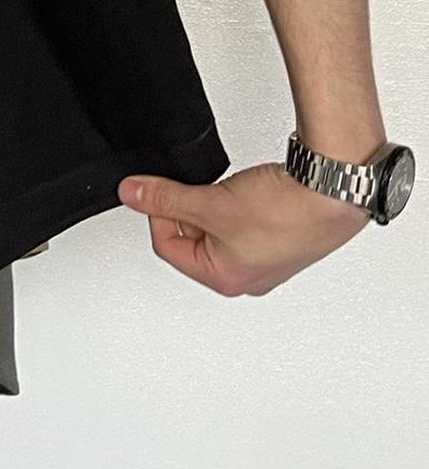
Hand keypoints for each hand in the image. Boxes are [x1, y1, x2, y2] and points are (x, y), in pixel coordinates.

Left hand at [117, 161, 369, 295]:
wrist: (336, 189)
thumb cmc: (289, 210)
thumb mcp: (209, 202)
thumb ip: (164, 198)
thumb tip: (133, 194)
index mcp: (225, 279)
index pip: (167, 246)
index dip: (157, 213)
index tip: (156, 191)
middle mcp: (248, 277)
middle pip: (191, 240)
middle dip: (186, 211)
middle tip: (193, 189)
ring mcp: (267, 258)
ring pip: (218, 229)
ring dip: (211, 206)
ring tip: (227, 190)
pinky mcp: (284, 237)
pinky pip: (243, 222)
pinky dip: (236, 204)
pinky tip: (246, 190)